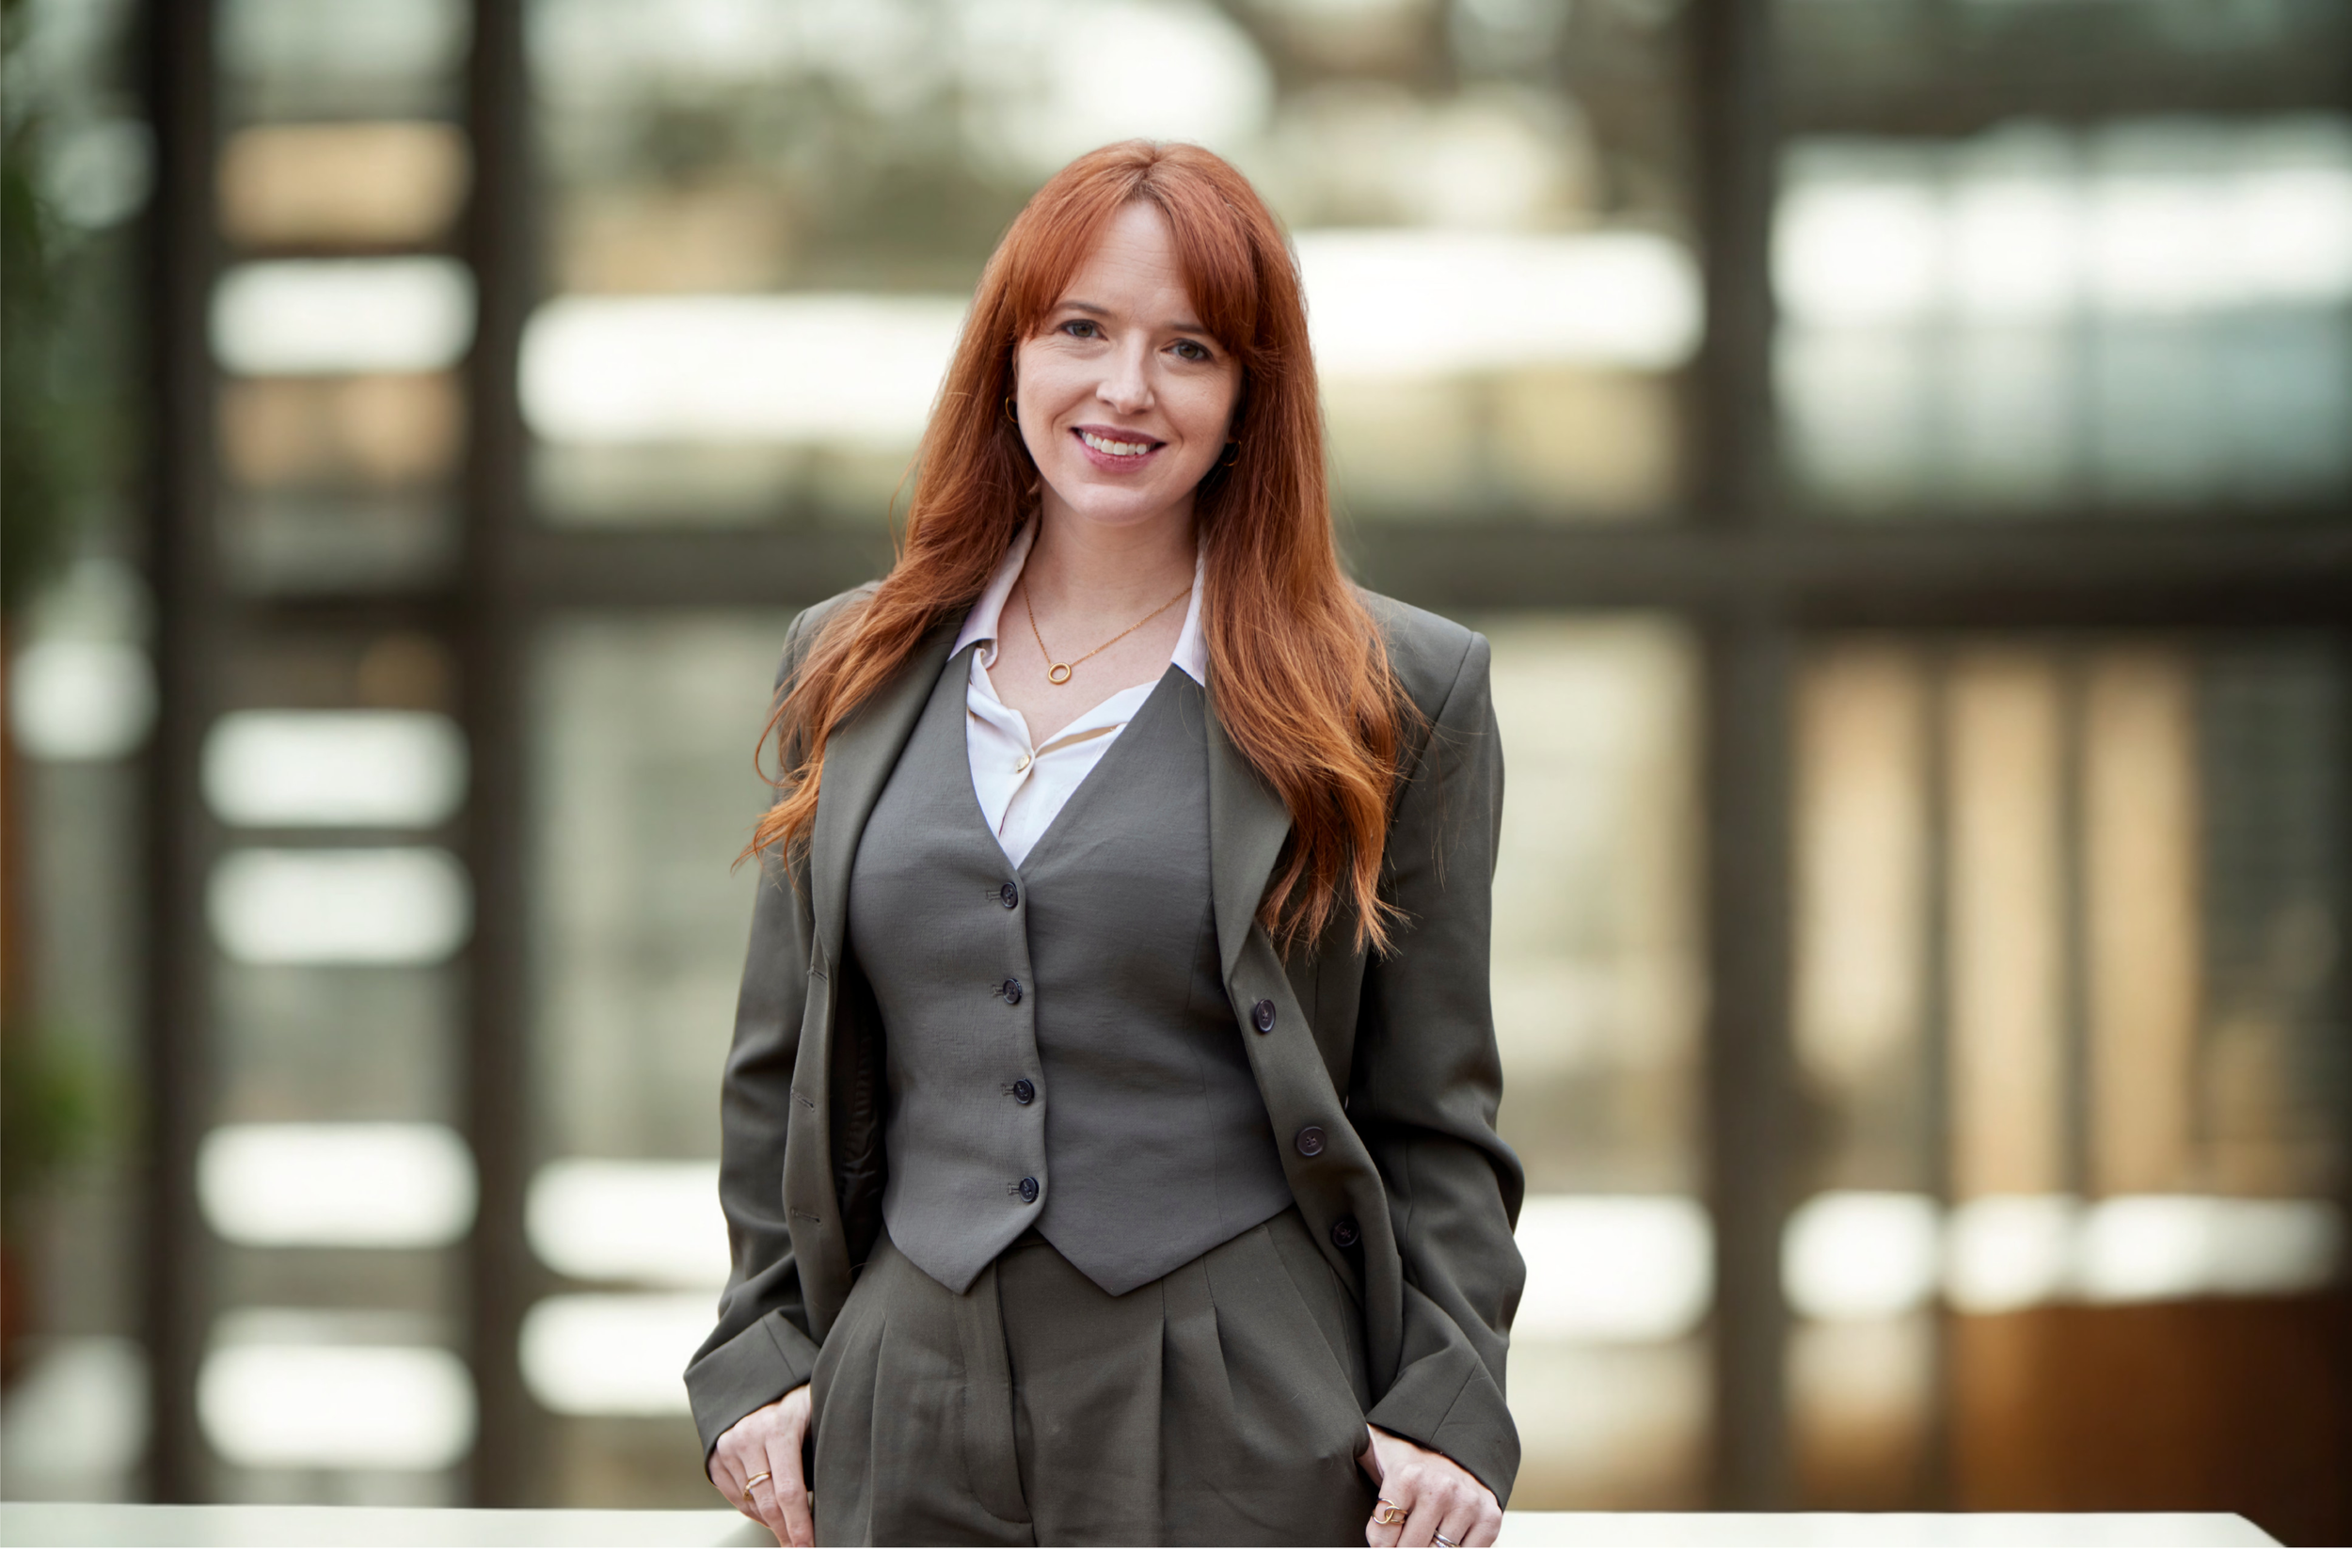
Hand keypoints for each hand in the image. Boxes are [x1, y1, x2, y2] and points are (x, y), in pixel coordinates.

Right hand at [707, 1384, 813, 1546]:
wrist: (769, 1378)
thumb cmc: (803, 1401)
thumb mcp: (821, 1416)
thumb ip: (824, 1452)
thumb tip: (839, 1499)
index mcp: (779, 1427)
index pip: (790, 1491)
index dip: (800, 1526)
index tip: (809, 1547)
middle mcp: (748, 1435)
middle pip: (768, 1503)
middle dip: (786, 1533)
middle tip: (802, 1550)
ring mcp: (728, 1445)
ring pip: (751, 1504)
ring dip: (772, 1521)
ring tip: (792, 1525)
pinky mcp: (716, 1455)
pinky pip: (735, 1498)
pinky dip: (754, 1510)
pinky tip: (771, 1510)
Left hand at [1358, 1423, 1501, 1547]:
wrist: (1454, 1442)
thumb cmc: (1407, 1456)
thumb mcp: (1375, 1451)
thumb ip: (1352, 1453)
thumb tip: (1319, 1450)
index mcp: (1407, 1475)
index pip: (1382, 1537)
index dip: (1378, 1545)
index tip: (1380, 1543)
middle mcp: (1440, 1488)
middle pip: (1410, 1551)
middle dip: (1400, 1553)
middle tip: (1397, 1545)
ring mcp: (1467, 1504)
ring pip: (1437, 1555)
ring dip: (1425, 1551)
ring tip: (1417, 1540)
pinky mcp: (1490, 1518)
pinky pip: (1467, 1555)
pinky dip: (1452, 1554)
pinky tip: (1441, 1542)